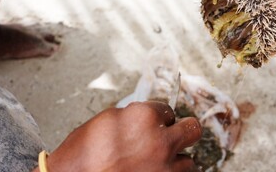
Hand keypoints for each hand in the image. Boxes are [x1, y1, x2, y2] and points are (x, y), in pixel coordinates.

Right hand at [32, 101, 201, 171]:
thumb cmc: (82, 155)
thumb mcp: (106, 121)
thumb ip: (134, 116)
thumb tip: (150, 117)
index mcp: (143, 117)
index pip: (168, 110)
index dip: (161, 119)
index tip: (157, 125)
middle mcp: (160, 140)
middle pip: (193, 129)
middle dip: (184, 131)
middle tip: (175, 137)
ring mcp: (165, 167)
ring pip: (188, 161)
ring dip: (176, 161)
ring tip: (157, 165)